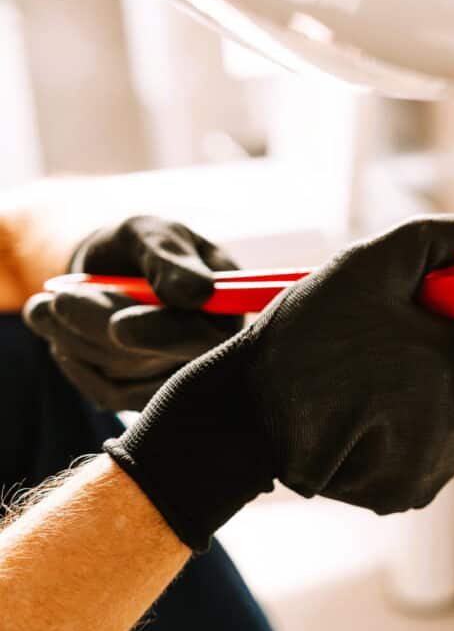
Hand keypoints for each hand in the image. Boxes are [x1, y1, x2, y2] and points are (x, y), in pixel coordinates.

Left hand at [23, 216, 242, 410]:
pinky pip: (107, 393)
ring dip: (76, 336)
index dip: (164, 335)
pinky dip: (72, 358)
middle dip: (103, 330)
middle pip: (162, 362)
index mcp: (231, 309)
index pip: (209, 337)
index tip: (120, 325)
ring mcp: (180, 380)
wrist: (116, 268)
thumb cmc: (144, 245)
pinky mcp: (146, 397)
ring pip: (125, 373)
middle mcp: (215, 352)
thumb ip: (171, 258)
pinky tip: (56, 328)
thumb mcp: (154, 233)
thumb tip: (197, 293)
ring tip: (46, 304)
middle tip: (57, 300)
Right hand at [103, 216, 453, 550]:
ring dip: (439, 388)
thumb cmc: (304, 337)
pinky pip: (433, 448)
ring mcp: (436, 467)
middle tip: (415, 333)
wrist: (241, 414)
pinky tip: (371, 405)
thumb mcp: (368, 265)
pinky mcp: (408, 493)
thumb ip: (436, 240)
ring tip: (381, 369)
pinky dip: (413, 424)